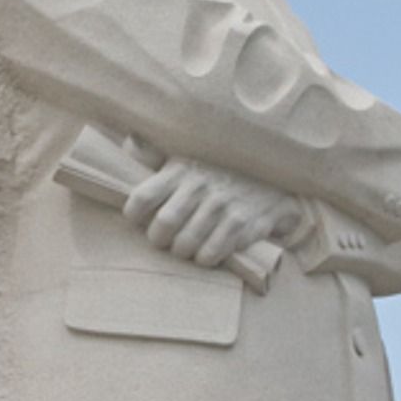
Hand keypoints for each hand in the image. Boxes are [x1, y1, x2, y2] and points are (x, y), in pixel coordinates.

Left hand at [123, 159, 308, 269]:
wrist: (272, 177)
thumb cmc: (218, 170)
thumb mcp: (187, 153)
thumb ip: (155, 152)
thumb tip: (128, 142)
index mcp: (179, 168)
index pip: (142, 198)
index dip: (134, 216)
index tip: (139, 220)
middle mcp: (199, 185)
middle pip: (162, 226)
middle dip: (158, 239)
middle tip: (164, 239)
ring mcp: (221, 205)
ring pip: (185, 245)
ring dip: (182, 251)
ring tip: (186, 246)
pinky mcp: (240, 223)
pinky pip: (210, 254)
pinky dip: (205, 258)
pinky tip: (208, 250)